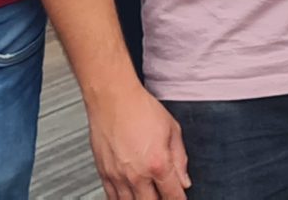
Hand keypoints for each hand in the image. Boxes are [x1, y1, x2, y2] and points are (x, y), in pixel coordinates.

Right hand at [84, 82, 189, 199]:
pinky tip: (129, 196)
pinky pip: (112, 197)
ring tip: (148, 195)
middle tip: (164, 195)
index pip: (173, 196)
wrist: (112, 97)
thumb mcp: (172, 130)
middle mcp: (137, 174)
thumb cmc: (140, 108)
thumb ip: (180, 159)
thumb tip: (184, 179)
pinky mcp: (104, 173)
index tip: (180, 198)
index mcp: (158, 164)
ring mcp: (118, 176)